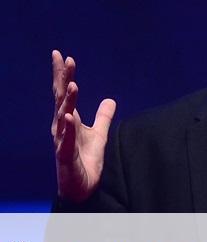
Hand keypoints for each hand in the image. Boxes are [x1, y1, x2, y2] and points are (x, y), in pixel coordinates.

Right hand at [51, 50, 115, 202]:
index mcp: (68, 120)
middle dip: (63, 79)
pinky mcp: (66, 155)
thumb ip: (103, 117)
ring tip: (73, 85)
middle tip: (66, 60)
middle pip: (61, 99)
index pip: (63, 93)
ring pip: (63, 117)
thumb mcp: (99, 134)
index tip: (61, 55)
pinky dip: (67, 129)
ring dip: (67, 101)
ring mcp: (61, 141)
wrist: (82, 186)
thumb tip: (111, 100)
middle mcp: (61, 127)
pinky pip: (65, 140)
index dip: (62, 75)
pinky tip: (69, 116)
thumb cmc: (85, 159)